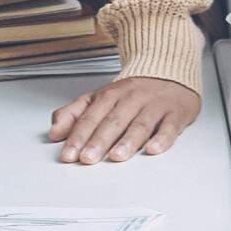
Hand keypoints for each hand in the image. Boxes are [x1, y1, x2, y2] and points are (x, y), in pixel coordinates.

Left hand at [49, 77, 200, 163]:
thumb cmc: (131, 93)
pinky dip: (162, 138)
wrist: (169, 72)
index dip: (77, 137)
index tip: (68, 155)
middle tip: (87, 159)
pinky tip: (154, 149)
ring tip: (117, 156)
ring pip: (140, 124)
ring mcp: (154, 106)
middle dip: (98, 141)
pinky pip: (170, 126)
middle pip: (113, 122)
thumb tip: (54, 132)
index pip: (90, 118)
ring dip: (127, 141)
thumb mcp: (98, 98)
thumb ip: (73, 113)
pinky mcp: (176, 113)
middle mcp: (131, 99)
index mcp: (109, 95)